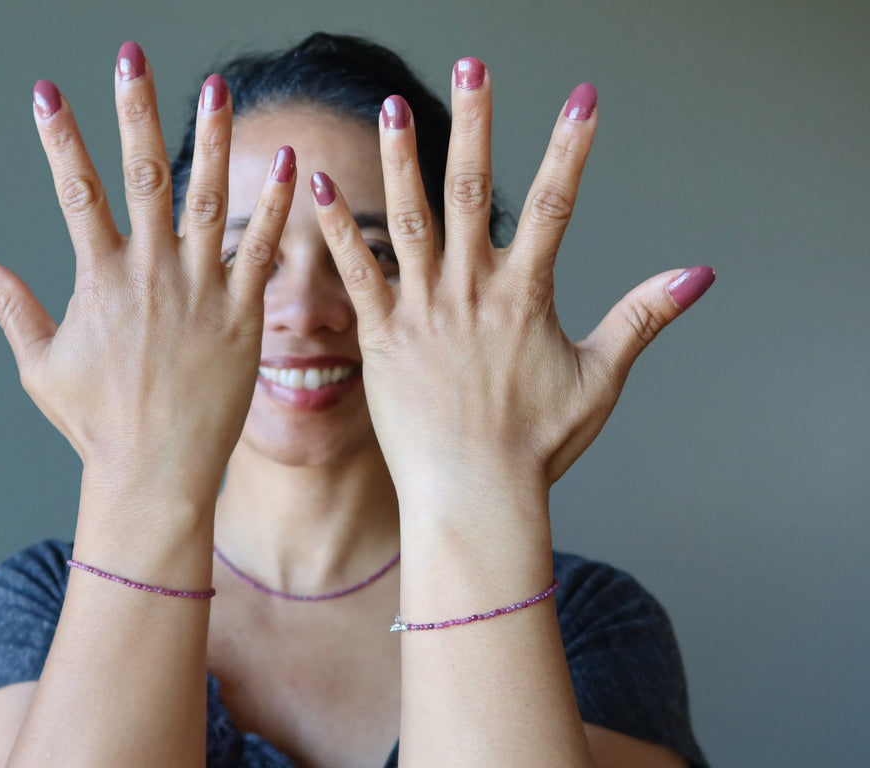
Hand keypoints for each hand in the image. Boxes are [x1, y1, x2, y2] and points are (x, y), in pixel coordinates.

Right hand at [0, 42, 295, 506]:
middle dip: (135, 111)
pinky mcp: (243, 316)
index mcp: (100, 281)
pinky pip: (263, 251)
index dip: (59, 139)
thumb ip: (11, 306)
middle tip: (135, 57)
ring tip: (219, 87)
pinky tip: (292, 163)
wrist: (155, 471)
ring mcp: (200, 292)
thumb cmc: (97, 424)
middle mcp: (151, 275)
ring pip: (208, 201)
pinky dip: (276, 207)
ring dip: (215, 140)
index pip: (74, 192)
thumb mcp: (40, 365)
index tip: (48, 92)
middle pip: (144, 177)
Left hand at [312, 60, 713, 508]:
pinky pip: (355, 272)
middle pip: (475, 191)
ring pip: (411, 220)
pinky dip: (338, 228)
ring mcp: (423, 310)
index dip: (572, 148)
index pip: (557, 205)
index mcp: (525, 296)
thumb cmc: (536, 445)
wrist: (473, 493)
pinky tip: (320, 185)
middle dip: (477, 123)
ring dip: (402, 160)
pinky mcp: (381, 336)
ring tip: (393, 106)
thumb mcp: (601, 378)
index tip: (583, 98)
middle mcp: (472, 291)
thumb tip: (698, 274)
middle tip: (474, 65)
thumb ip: (643, 317)